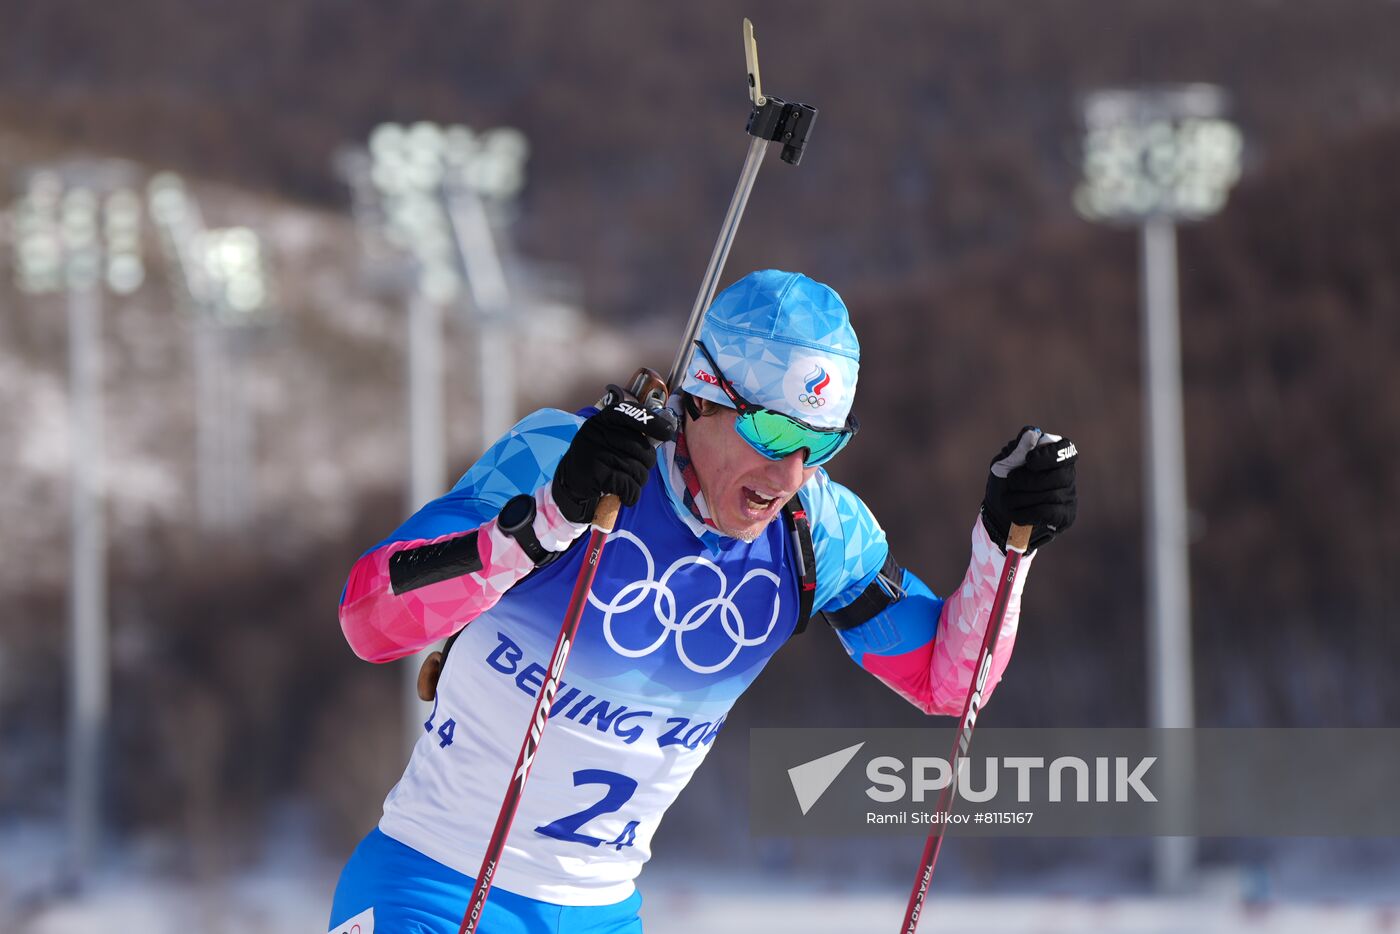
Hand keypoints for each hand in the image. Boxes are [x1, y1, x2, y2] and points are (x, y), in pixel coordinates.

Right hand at [551, 386, 677, 523]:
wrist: (569, 485)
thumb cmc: (598, 461)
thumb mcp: (608, 440)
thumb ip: (630, 434)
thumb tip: (665, 432)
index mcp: (602, 420)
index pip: (630, 414)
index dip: (652, 422)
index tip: (667, 433)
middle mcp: (596, 431)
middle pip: (640, 447)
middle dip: (645, 464)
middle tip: (636, 472)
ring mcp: (594, 451)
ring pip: (636, 468)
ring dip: (638, 482)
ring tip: (628, 485)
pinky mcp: (595, 472)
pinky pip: (628, 484)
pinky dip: (631, 495)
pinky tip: (626, 497)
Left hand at [980, 426, 1077, 551]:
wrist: (1000, 514)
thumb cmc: (1004, 484)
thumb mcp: (1003, 465)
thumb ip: (1017, 450)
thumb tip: (1031, 432)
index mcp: (1054, 455)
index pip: (1065, 449)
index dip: (1048, 455)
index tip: (1029, 460)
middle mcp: (1067, 473)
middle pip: (1059, 476)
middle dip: (1029, 480)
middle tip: (1011, 481)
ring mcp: (1069, 495)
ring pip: (1052, 495)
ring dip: (1023, 497)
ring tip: (1008, 498)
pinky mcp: (1065, 515)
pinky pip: (1049, 512)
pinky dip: (1026, 512)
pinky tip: (1015, 512)